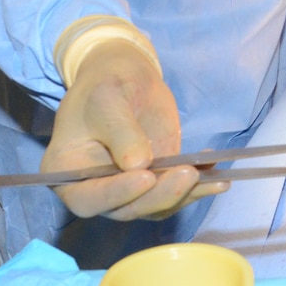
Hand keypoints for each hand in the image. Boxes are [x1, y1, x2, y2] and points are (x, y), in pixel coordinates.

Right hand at [41, 41, 224, 220]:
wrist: (125, 76)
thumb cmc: (106, 83)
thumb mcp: (109, 99)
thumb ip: (121, 132)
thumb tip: (139, 165)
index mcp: (67, 172)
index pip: (88, 198)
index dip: (116, 193)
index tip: (145, 177)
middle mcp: (94, 190)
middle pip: (126, 208)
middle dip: (160, 194)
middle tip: (188, 173)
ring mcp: (125, 189)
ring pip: (154, 206)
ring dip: (184, 194)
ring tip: (211, 176)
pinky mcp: (153, 182)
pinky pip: (174, 193)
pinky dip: (197, 186)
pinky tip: (218, 175)